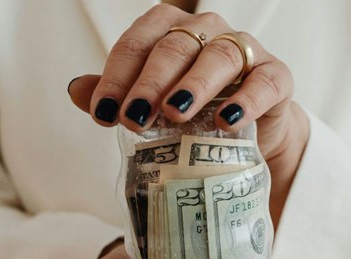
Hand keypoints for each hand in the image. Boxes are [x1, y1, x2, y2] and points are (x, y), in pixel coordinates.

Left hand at [67, 4, 308, 226]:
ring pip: (218, 56)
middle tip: (133, 117)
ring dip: (194, 85)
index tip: (103, 113)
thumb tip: (74, 90)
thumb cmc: (195, 113)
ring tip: (174, 113)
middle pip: (174, 47)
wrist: (249, 135)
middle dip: (150, 82)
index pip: (137, 42)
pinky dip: (246, 99)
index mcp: (171, 30)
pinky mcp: (276, 76)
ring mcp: (244, 50)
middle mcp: (207, 31)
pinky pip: (264, 81)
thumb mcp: (153, 106)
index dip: (116, 76)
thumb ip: (118, 95)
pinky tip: (228, 121)